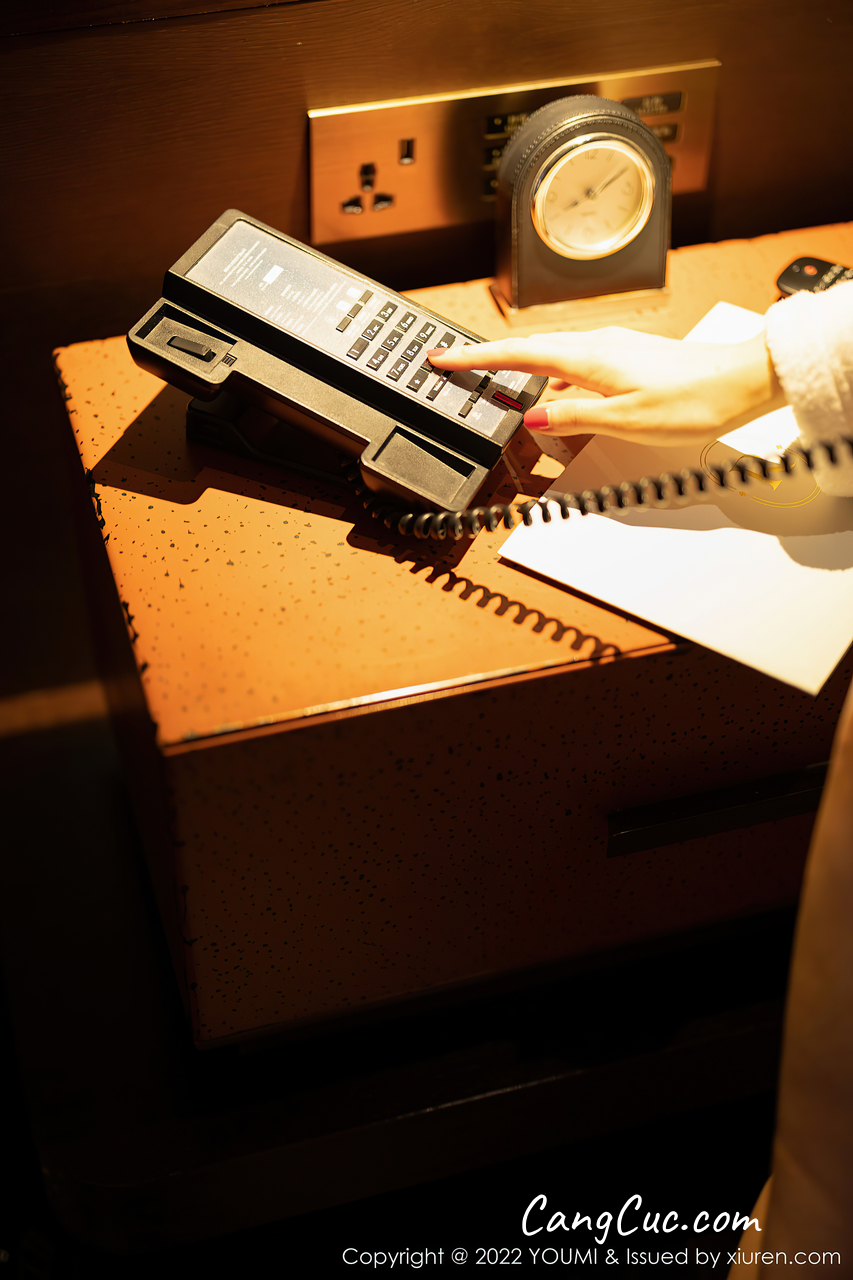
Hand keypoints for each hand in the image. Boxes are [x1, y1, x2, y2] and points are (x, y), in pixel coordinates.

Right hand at [426, 328, 783, 446]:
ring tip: (502, 391)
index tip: (442, 359)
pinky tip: (559, 402)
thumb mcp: (625, 421)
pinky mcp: (627, 359)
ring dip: (524, 374)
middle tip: (458, 371)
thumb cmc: (694, 401)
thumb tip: (534, 419)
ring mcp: (613, 350)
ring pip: (553, 360)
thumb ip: (574, 419)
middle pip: (529, 352)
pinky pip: (577, 368)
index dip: (475, 358)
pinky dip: (556, 382)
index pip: (516, 354)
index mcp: (588, 358)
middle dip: (490, 362)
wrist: (742, 383)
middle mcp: (597, 346)